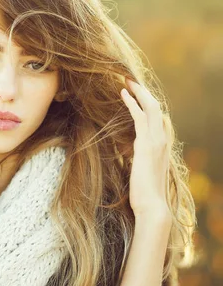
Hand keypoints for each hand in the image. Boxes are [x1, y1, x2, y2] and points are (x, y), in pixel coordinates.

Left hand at [120, 77, 171, 218]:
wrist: (152, 206)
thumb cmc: (144, 193)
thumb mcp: (141, 170)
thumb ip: (139, 158)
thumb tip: (129, 152)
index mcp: (162, 145)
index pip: (157, 117)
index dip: (147, 102)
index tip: (135, 92)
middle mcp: (163, 140)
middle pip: (156, 107)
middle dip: (143, 91)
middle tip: (129, 79)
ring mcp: (157, 141)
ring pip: (151, 108)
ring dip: (138, 92)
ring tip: (125, 80)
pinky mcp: (146, 144)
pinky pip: (140, 117)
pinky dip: (131, 103)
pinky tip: (122, 94)